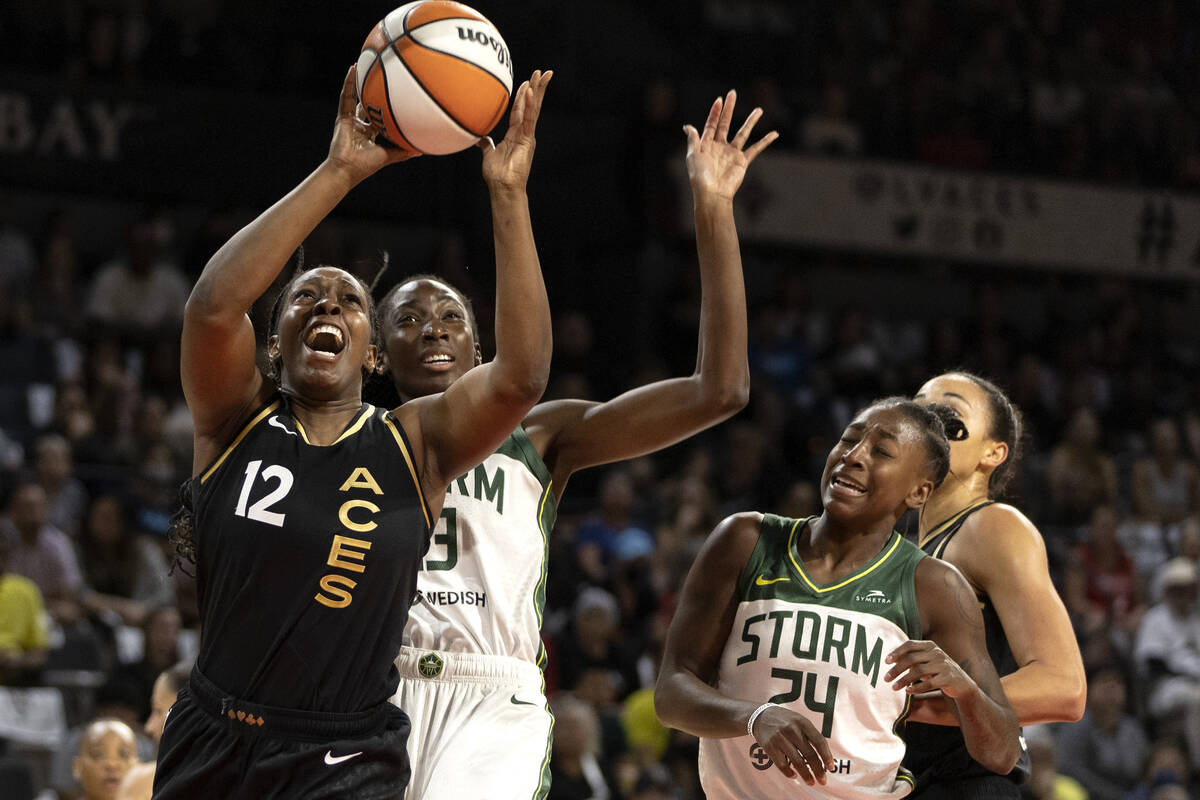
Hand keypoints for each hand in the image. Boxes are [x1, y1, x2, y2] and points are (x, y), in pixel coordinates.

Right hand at [326, 65, 417, 184]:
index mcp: (372, 133)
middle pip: (369, 103)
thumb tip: (423, 150)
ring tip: (366, 63)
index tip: (398, 94)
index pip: (380, 116)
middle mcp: (361, 124)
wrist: (348, 169)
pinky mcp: (342, 117)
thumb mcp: (391, 155)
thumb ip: (404, 151)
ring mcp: (351, 119)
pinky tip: (353, 68)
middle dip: (374, 90)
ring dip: (360, 81)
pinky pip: (346, 96)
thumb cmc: (368, 165)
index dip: (386, 106)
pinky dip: (348, 82)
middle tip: (383, 74)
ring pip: (356, 96)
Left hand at [480, 69, 552, 189]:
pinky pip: (528, 119)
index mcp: (516, 133)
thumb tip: (477, 137)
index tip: (527, 81)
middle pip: (532, 105)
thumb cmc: (497, 174)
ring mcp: (527, 135)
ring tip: (543, 74)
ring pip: (534, 108)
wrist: (503, 188)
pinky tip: (531, 91)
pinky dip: (529, 105)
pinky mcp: (527, 140)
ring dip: (538, 90)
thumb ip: (486, 144)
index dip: (523, 95)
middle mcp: (524, 132)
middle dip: (537, 88)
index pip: (520, 109)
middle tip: (542, 72)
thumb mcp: (488, 154)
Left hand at [684, 90, 777, 200]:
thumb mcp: (693, 155)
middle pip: (726, 123)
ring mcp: (732, 153)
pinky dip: (765, 141)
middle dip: (729, 109)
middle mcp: (720, 147)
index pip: (712, 124)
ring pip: (743, 133)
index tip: (720, 99)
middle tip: (733, 93)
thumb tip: (687, 126)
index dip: (715, 112)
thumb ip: (693, 139)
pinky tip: (774, 134)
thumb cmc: (700, 177)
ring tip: (759, 110)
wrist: (713, 194)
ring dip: (751, 121)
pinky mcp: (743, 161)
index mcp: (707, 144)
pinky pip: (756, 149)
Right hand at [751, 705, 835, 784]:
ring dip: (806, 775)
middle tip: (823, 781)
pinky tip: (794, 775)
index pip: (819, 741)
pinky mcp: (769, 746)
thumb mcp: (799, 720)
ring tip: (811, 782)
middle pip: (810, 755)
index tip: (831, 768)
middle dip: (819, 770)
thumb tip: (824, 757)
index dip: (827, 756)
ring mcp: (780, 738)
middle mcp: (792, 730)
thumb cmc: (785, 721)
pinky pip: (782, 765)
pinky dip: (789, 773)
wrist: (760, 715)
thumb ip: (810, 735)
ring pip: (797, 762)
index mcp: (802, 722)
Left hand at [885, 640, 978, 699]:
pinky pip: (929, 683)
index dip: (897, 652)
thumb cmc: (938, 671)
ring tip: (893, 687)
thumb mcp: (926, 661)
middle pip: (912, 659)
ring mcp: (943, 665)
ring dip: (904, 680)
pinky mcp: (948, 678)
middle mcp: (937, 653)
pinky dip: (916, 688)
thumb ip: (911, 658)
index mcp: (930, 645)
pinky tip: (907, 692)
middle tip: (885, 678)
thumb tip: (889, 660)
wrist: (962, 684)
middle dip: (896, 669)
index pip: (910, 644)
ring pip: (918, 671)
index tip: (886, 661)